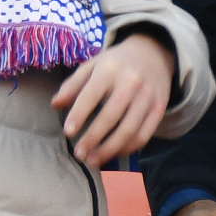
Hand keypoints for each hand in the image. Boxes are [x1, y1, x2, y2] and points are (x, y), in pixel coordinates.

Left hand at [51, 31, 173, 165]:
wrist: (152, 54)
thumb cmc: (115, 62)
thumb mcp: (92, 65)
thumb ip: (73, 85)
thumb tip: (55, 105)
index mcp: (108, 70)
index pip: (91, 95)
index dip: (79, 114)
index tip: (68, 132)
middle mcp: (130, 83)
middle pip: (111, 116)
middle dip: (93, 138)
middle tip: (80, 154)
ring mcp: (147, 97)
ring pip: (129, 130)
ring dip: (110, 149)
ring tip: (94, 160)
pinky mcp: (159, 109)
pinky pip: (144, 135)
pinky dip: (128, 148)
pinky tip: (114, 154)